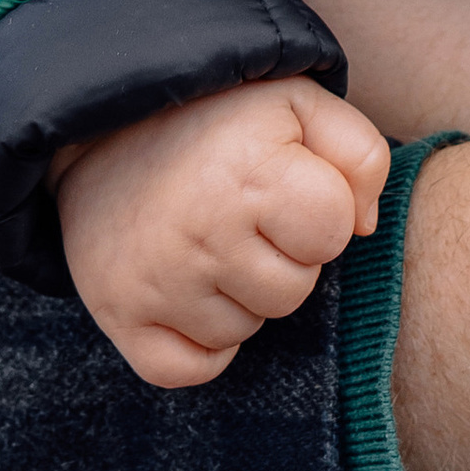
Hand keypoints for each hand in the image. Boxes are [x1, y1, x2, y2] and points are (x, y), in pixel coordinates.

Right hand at [53, 75, 390, 389]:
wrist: (105, 122)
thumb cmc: (218, 113)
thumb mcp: (299, 101)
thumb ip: (359, 154)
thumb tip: (364, 228)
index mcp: (251, 174)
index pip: (333, 232)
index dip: (320, 209)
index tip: (286, 184)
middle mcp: (202, 233)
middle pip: (294, 290)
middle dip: (283, 255)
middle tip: (244, 213)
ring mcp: (157, 282)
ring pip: (247, 330)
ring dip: (241, 294)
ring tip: (211, 238)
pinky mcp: (120, 316)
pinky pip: (191, 369)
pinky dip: (199, 342)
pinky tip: (191, 291)